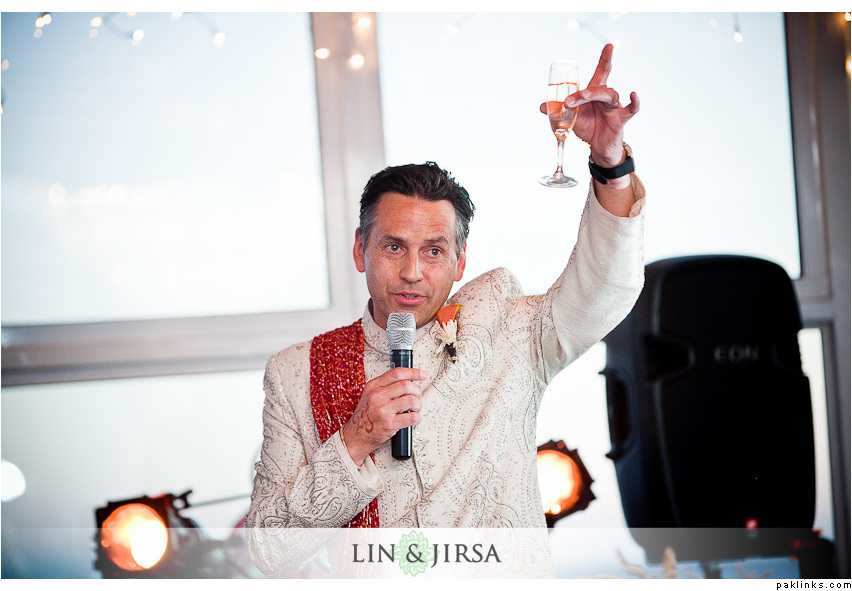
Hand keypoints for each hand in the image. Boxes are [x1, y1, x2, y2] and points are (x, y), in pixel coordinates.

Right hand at [341, 367, 426, 465]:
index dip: (413, 372)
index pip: (396, 373)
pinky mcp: (389, 424)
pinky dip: (417, 418)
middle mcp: (377, 396)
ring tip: (414, 409)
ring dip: (418, 405)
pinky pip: (412, 417)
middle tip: (417, 397)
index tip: (422, 374)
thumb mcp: (369, 395)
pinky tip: (412, 419)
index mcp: (373, 386)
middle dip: (417, 391)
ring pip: (412, 400)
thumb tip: (407, 381)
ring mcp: (383, 410)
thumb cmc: (365, 417)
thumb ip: (385, 387)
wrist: (355, 436)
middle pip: (406, 385)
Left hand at [540, 44, 638, 167]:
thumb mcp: (570, 118)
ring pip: (608, 95)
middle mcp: (605, 97)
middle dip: (589, 85)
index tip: (610, 45)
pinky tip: (633, 94)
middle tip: (570, 99)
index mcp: (594, 93)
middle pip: (601, 84)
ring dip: (593, 96)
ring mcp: (614, 108)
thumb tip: (541, 107)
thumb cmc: (588, 127)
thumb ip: (557, 111)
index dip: (605, 58)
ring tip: (579, 99)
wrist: (598, 147)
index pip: (601, 72)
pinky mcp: (620, 120)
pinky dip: (634, 102)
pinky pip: (631, 109)